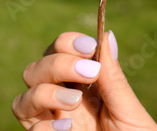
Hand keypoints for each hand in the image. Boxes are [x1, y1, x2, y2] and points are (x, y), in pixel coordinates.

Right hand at [12, 31, 156, 129]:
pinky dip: (42, 122)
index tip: (90, 47)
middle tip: (88, 71)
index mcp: (86, 85)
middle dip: (58, 62)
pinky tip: (67, 129)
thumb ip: (113, 78)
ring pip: (26, 92)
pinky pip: (27, 121)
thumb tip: (107, 34)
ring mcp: (52, 119)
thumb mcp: (129, 112)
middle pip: (38, 66)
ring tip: (75, 103)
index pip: (62, 49)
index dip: (69, 42)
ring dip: (46, 90)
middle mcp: (65, 98)